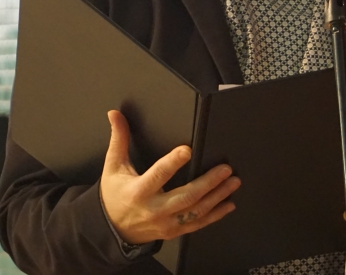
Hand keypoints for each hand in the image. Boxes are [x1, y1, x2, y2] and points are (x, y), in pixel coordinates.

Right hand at [99, 110, 239, 244]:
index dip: (173, 163)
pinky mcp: (173, 231)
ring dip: (217, 197)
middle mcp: (154, 209)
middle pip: (186, 196)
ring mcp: (166, 223)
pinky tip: (228, 204)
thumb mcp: (113, 166)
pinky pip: (197, 224)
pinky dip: (215, 215)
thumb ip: (119, 139)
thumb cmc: (114, 195)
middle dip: (208, 182)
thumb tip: (115, 114)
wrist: (112, 230)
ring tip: (233, 182)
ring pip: (195, 211)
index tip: (187, 150)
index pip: (158, 175)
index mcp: (138, 191)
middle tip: (226, 169)